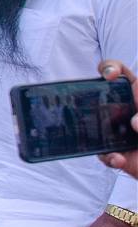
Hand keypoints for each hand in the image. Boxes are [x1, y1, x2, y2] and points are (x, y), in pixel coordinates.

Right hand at [98, 60, 137, 178]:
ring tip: (116, 145)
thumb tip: (133, 122)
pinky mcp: (113, 151)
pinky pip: (103, 153)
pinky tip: (119, 158)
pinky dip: (109, 157)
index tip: (109, 75)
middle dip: (94, 100)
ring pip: (95, 125)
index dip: (111, 68)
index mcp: (136, 96)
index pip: (121, 73)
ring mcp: (115, 131)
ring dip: (100, 133)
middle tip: (105, 110)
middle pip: (101, 97)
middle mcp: (123, 110)